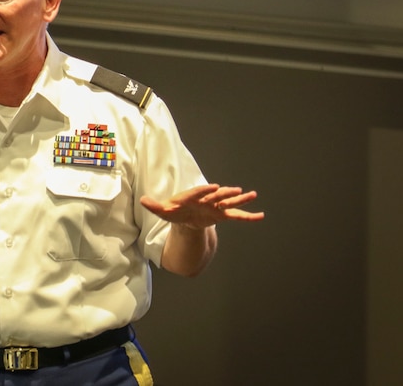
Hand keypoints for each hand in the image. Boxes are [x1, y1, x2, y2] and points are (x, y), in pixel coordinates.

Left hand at [141, 184, 263, 229]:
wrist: (183, 216)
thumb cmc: (173, 211)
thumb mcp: (162, 210)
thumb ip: (154, 205)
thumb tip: (142, 200)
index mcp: (191, 197)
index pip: (198, 192)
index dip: (205, 190)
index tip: (215, 187)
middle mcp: (206, 199)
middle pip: (216, 196)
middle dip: (225, 193)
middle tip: (236, 189)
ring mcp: (215, 207)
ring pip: (228, 202)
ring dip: (240, 199)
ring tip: (252, 194)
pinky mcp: (221, 215)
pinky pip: (236, 216)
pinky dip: (248, 217)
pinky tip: (260, 216)